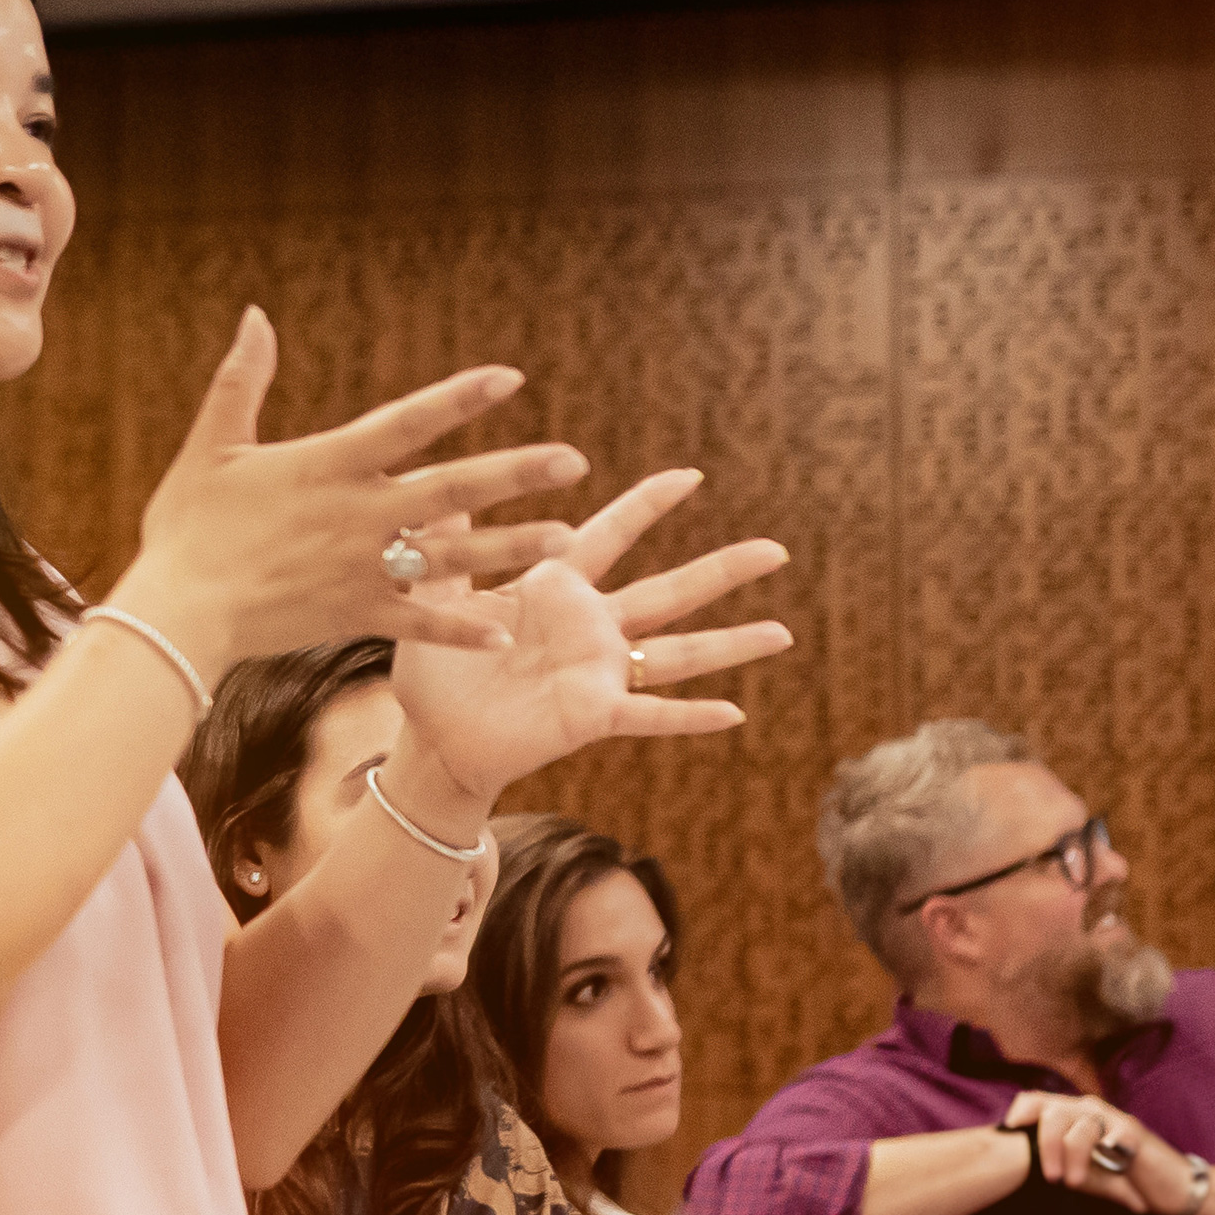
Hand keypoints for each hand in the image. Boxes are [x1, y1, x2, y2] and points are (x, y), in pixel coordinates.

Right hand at [115, 308, 588, 673]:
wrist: (177, 611)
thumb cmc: (187, 527)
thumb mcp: (211, 445)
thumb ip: (241, 380)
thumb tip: (254, 316)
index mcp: (329, 465)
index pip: (408, 422)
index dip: (460, 398)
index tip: (512, 379)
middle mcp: (358, 515)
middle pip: (452, 489)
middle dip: (516, 473)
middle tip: (575, 460)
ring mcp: (362, 569)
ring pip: (454, 557)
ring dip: (512, 546)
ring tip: (566, 539)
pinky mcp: (355, 615)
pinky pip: (421, 623)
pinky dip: (461, 626)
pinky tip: (504, 629)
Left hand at [391, 470, 791, 803]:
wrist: (432, 740)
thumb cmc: (436, 672)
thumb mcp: (439, 599)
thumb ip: (453, 547)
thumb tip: (446, 485)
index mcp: (555, 590)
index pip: (609, 535)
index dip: (648, 506)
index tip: (690, 475)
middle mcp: (590, 628)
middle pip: (669, 591)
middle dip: (723, 569)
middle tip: (778, 549)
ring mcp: (598, 673)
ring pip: (677, 654)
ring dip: (730, 644)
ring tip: (782, 633)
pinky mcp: (592, 715)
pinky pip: (648, 715)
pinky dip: (689, 716)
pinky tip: (734, 714)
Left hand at [1003, 1091, 1169, 1212]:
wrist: (1168, 1187)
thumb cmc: (1120, 1178)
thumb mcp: (1082, 1171)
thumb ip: (1056, 1161)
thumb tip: (1019, 1162)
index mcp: (1070, 1114)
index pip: (1035, 1101)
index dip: (1020, 1112)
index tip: (1010, 1130)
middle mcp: (1088, 1109)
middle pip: (1052, 1113)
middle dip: (1047, 1147)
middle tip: (1052, 1178)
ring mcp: (1111, 1117)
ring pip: (1078, 1126)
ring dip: (1073, 1156)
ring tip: (1075, 1181)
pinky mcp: (1133, 1132)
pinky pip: (1113, 1133)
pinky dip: (1107, 1145)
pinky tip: (1110, 1156)